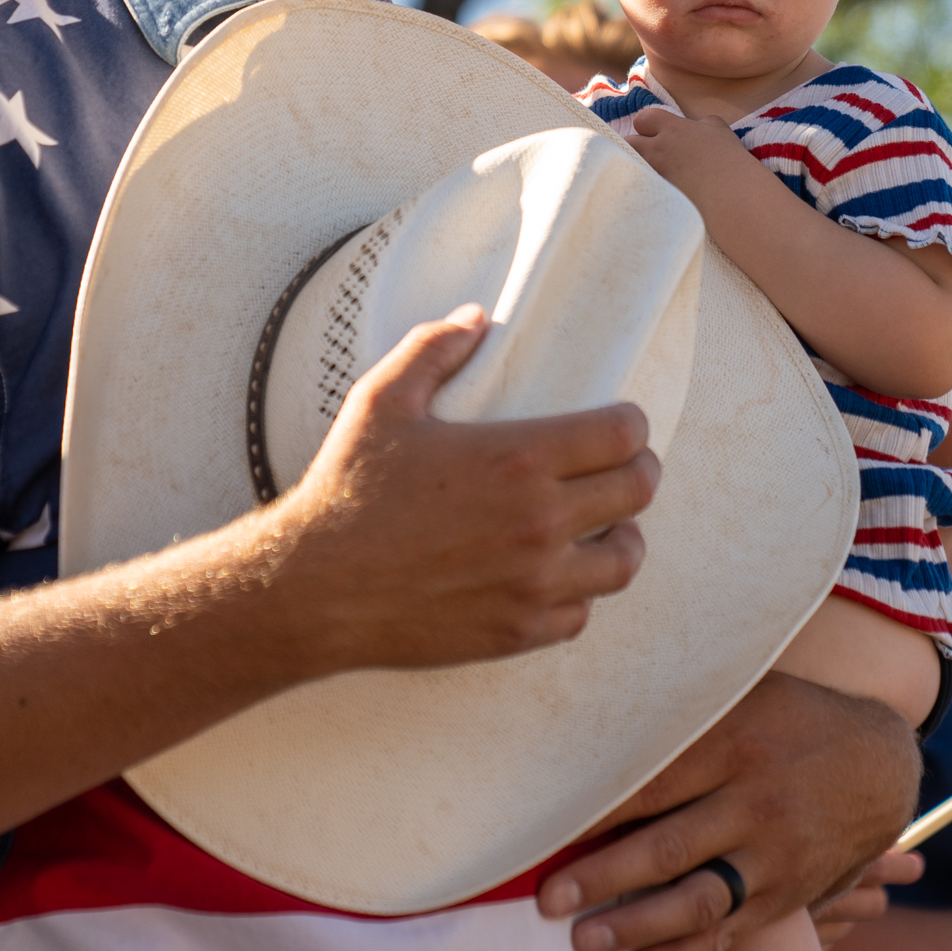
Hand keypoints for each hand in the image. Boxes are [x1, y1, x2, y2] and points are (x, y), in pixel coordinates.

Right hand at [268, 304, 659, 673]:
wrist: (313, 588)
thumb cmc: (347, 493)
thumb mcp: (382, 401)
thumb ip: (434, 349)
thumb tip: (476, 320)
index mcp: (518, 459)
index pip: (622, 434)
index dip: (631, 424)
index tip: (621, 424)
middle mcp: (538, 522)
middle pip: (637, 491)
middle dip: (638, 471)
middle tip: (624, 466)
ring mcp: (533, 582)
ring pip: (624, 561)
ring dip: (623, 536)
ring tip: (607, 525)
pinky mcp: (517, 630)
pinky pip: (581, 613)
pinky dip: (580, 592)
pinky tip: (561, 575)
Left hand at [538, 671, 920, 950]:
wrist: (885, 765)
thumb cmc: (798, 718)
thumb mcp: (751, 691)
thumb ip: (688, 703)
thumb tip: (610, 701)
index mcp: (736, 743)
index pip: (651, 782)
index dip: (595, 810)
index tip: (545, 828)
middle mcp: (756, 803)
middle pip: (666, 847)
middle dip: (601, 878)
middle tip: (547, 900)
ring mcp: (775, 856)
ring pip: (698, 900)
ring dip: (635, 926)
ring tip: (582, 942)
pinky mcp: (789, 894)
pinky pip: (732, 932)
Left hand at [623, 106, 761, 207]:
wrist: (731, 193)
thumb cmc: (728, 157)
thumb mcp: (718, 128)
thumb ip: (700, 123)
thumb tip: (694, 126)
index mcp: (672, 129)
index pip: (643, 118)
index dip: (648, 125)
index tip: (658, 132)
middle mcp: (658, 150)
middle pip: (628, 141)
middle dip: (636, 145)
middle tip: (652, 153)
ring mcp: (655, 173)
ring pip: (631, 164)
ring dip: (638, 165)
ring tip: (653, 171)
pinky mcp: (656, 195)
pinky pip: (640, 186)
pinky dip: (646, 185)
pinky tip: (659, 189)